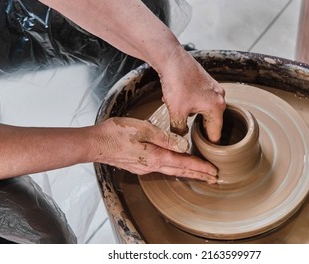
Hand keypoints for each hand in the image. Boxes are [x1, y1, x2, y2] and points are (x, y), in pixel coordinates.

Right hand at [90, 117, 217, 182]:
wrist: (95, 143)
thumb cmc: (116, 133)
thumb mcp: (143, 129)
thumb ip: (165, 138)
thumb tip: (183, 146)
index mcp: (155, 156)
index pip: (184, 164)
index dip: (200, 168)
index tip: (214, 172)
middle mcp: (152, 165)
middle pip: (180, 171)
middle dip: (198, 175)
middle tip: (213, 179)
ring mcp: (144, 167)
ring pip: (171, 170)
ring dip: (187, 172)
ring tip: (200, 174)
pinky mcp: (138, 165)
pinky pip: (161, 168)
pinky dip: (174, 168)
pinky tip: (175, 166)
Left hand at [158, 49, 225, 142]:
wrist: (172, 59)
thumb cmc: (177, 83)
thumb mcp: (176, 112)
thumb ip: (180, 130)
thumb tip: (181, 138)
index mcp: (217, 107)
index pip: (215, 134)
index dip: (207, 144)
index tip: (200, 150)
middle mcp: (220, 97)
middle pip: (211, 122)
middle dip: (197, 127)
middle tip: (186, 133)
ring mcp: (214, 89)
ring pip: (204, 110)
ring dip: (191, 114)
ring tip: (177, 110)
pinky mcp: (206, 82)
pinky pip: (201, 99)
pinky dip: (190, 103)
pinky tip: (177, 99)